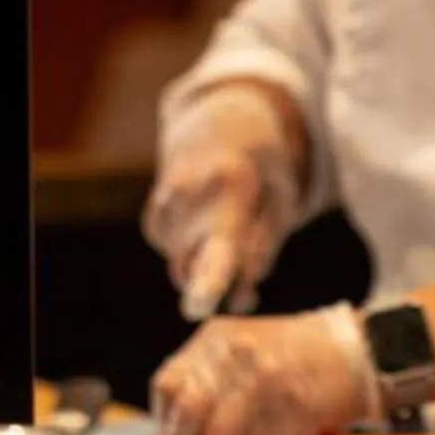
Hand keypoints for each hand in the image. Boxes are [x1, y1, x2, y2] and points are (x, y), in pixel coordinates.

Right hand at [143, 83, 306, 318]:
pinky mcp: (153, 221)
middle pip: (197, 266)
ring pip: (187, 269)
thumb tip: (237, 298)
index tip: (197, 307)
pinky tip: (211, 224)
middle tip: (248, 293)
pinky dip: (198, 256)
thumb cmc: (261, 167)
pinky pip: (179, 260)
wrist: (218, 126)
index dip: (210, 279)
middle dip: (219, 286)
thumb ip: (263, 248)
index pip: (219, 242)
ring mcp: (163, 207)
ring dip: (213, 269)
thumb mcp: (282, 197)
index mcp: (230, 185)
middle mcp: (186, 196)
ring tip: (236, 233)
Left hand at [149, 306, 376, 434]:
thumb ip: (214, 381)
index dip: (165, 427)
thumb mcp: (247, 352)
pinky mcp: (289, 405)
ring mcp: (262, 377)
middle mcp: (234, 352)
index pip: (169, 385)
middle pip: (189, 413)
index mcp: (215, 338)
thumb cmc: (302, 359)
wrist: (360, 353)